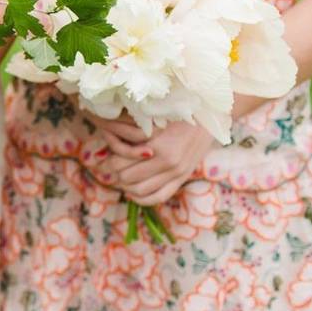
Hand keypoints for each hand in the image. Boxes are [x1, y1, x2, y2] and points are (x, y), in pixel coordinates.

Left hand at [94, 117, 213, 205]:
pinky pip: (159, 196)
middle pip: (128, 178)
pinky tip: (133, 193)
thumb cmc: (176, 112)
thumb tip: (104, 131)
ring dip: (126, 187)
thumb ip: (133, 130)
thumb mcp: (153, 118)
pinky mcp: (182, 178)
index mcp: (157, 147)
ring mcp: (177, 173)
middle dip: (115, 174)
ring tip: (120, 179)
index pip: (120, 163)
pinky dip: (142, 199)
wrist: (208, 116)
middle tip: (109, 169)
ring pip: (141, 191)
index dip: (109, 162)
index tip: (103, 158)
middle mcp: (167, 163)